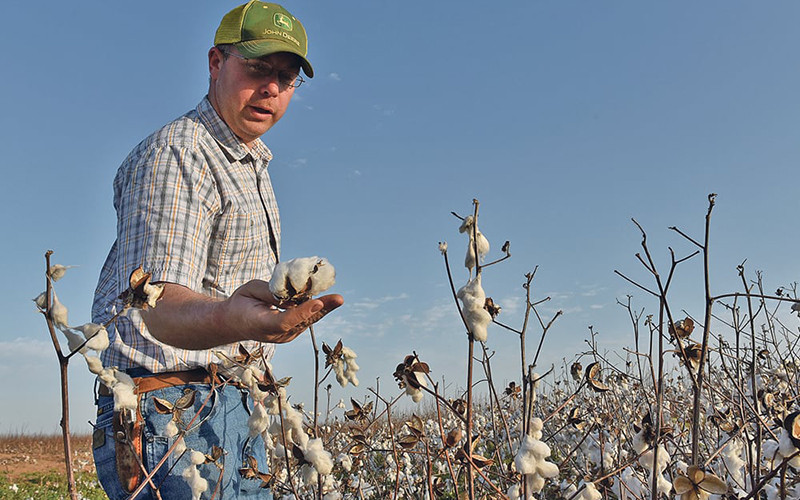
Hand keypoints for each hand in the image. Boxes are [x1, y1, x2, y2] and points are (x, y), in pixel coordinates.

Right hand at [140, 281, 342, 349]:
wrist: (232, 322)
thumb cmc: (240, 303)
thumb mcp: (251, 290)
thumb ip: (272, 292)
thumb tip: (293, 294)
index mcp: (261, 324)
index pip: (285, 320)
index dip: (302, 312)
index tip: (317, 301)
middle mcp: (275, 335)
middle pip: (301, 323)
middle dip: (322, 310)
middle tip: (338, 298)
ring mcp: (284, 337)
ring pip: (307, 322)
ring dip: (324, 310)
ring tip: (338, 299)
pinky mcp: (290, 333)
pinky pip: (306, 320)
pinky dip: (318, 310)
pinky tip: (330, 301)